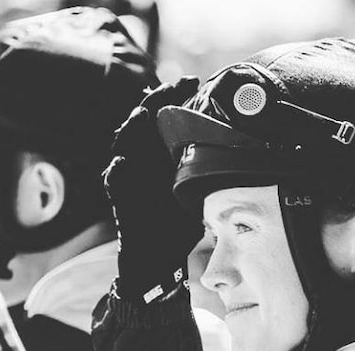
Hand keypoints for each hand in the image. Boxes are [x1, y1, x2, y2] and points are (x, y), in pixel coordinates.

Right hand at [103, 76, 200, 302]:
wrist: (160, 264)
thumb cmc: (179, 229)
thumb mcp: (199, 195)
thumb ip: (209, 173)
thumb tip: (241, 153)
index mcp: (160, 159)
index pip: (165, 120)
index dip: (175, 99)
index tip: (194, 81)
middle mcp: (143, 164)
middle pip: (144, 124)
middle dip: (155, 103)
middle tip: (170, 87)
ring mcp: (130, 181)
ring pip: (124, 147)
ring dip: (132, 130)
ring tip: (142, 115)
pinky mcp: (121, 203)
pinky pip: (113, 184)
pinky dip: (117, 173)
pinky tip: (122, 163)